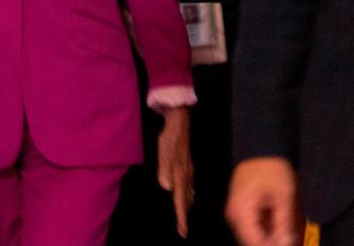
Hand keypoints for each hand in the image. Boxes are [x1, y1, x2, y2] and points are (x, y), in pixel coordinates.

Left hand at [158, 106, 193, 237]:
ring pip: (188, 192)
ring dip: (187, 205)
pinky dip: (188, 194)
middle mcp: (186, 175)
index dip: (181, 216)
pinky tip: (189, 194)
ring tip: (185, 216)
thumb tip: (167, 187)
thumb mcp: (164, 152)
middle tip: (184, 230)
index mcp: (180, 174)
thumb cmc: (170, 137)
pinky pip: (189, 184)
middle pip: (186, 199)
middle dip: (185, 215)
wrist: (180, 122)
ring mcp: (188, 169)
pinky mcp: (187, 164)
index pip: (180, 199)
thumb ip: (165, 169)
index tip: (182, 231)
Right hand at [226, 156, 301, 245]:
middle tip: (290, 238)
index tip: (288, 243)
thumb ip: (284, 223)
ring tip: (287, 230)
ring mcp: (237, 212)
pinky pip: (254, 227)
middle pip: (252, 242)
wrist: (262, 148)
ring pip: (253, 236)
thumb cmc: (271, 167)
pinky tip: (281, 224)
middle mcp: (234, 215)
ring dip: (270, 237)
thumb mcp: (283, 197)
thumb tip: (287, 243)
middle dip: (272, 242)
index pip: (254, 243)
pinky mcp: (242, 209)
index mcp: (241, 212)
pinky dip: (268, 229)